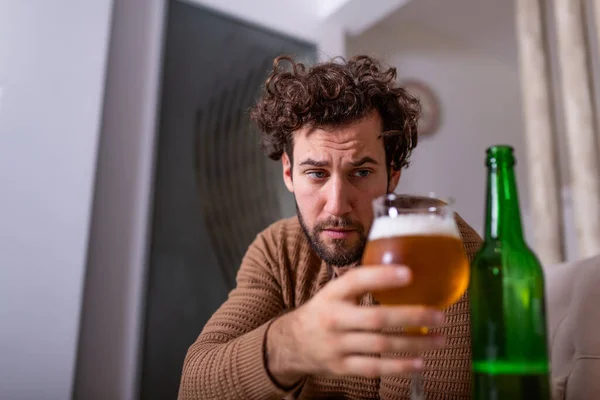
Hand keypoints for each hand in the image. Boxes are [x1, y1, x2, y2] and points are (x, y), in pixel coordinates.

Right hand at [266, 265, 445, 386]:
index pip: (356, 281)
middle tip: (439, 315)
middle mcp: (334, 318)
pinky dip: (399, 367)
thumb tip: (404, 272)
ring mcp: (337, 345)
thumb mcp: (334, 293)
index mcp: (332, 294)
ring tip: (440, 339)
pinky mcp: (342, 367)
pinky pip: (374, 368)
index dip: (382, 277)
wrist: (292, 343)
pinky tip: (420, 362)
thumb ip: (361, 285)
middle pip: (377, 319)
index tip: (409, 273)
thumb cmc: (323, 312)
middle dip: (411, 317)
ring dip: (414, 343)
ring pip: (381, 346)